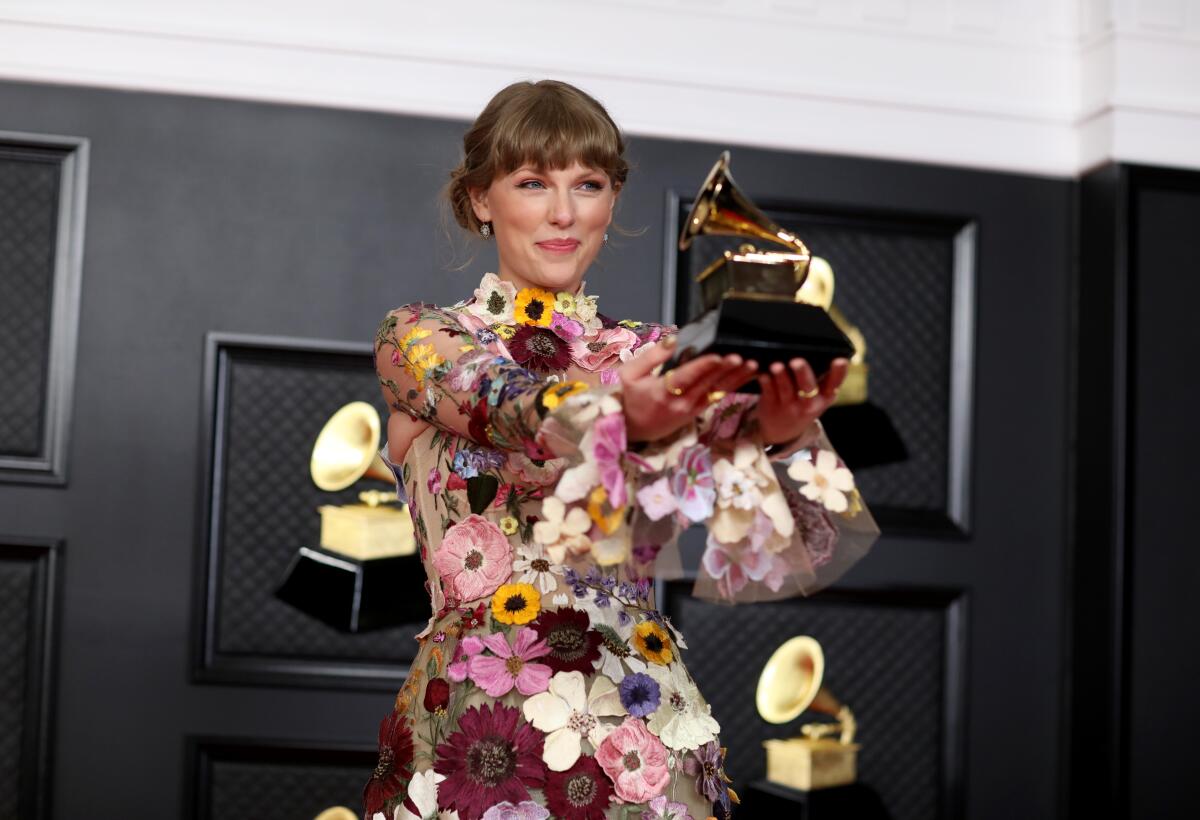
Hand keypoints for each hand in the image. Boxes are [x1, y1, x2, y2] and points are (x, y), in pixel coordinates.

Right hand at [618, 341, 757, 442]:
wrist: (632, 430)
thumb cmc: (630, 398)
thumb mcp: (630, 374)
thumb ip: (651, 356)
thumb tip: (673, 339)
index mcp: (662, 391)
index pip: (687, 377)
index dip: (704, 366)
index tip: (719, 355)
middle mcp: (680, 402)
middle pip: (707, 383)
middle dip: (726, 370)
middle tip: (743, 356)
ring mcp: (691, 409)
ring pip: (717, 391)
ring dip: (736, 378)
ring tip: (752, 365)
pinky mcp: (697, 412)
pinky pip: (718, 397)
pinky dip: (733, 386)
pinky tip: (746, 376)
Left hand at [754, 357, 847, 445]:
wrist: (784, 432)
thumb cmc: (804, 404)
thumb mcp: (819, 397)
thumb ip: (822, 379)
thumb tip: (824, 350)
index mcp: (825, 397)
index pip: (834, 384)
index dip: (839, 372)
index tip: (840, 360)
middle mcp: (809, 403)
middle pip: (808, 387)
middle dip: (803, 373)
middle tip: (797, 361)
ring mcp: (789, 406)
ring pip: (786, 389)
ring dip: (781, 376)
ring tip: (776, 366)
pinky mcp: (771, 406)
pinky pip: (768, 392)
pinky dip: (765, 383)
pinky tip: (763, 374)